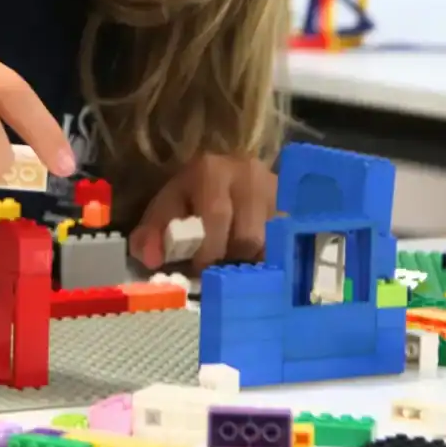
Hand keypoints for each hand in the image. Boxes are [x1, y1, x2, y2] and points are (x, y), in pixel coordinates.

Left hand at [128, 154, 276, 270]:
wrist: (227, 176)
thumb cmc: (191, 197)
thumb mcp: (167, 208)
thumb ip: (151, 233)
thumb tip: (151, 258)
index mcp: (212, 170)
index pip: (216, 215)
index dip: (207, 251)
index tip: (198, 271)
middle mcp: (249, 175)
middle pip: (248, 235)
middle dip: (229, 261)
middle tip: (217, 275)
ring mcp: (278, 191)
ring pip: (271, 244)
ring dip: (252, 263)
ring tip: (235, 267)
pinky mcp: (295, 208)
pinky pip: (288, 245)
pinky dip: (270, 260)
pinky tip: (257, 266)